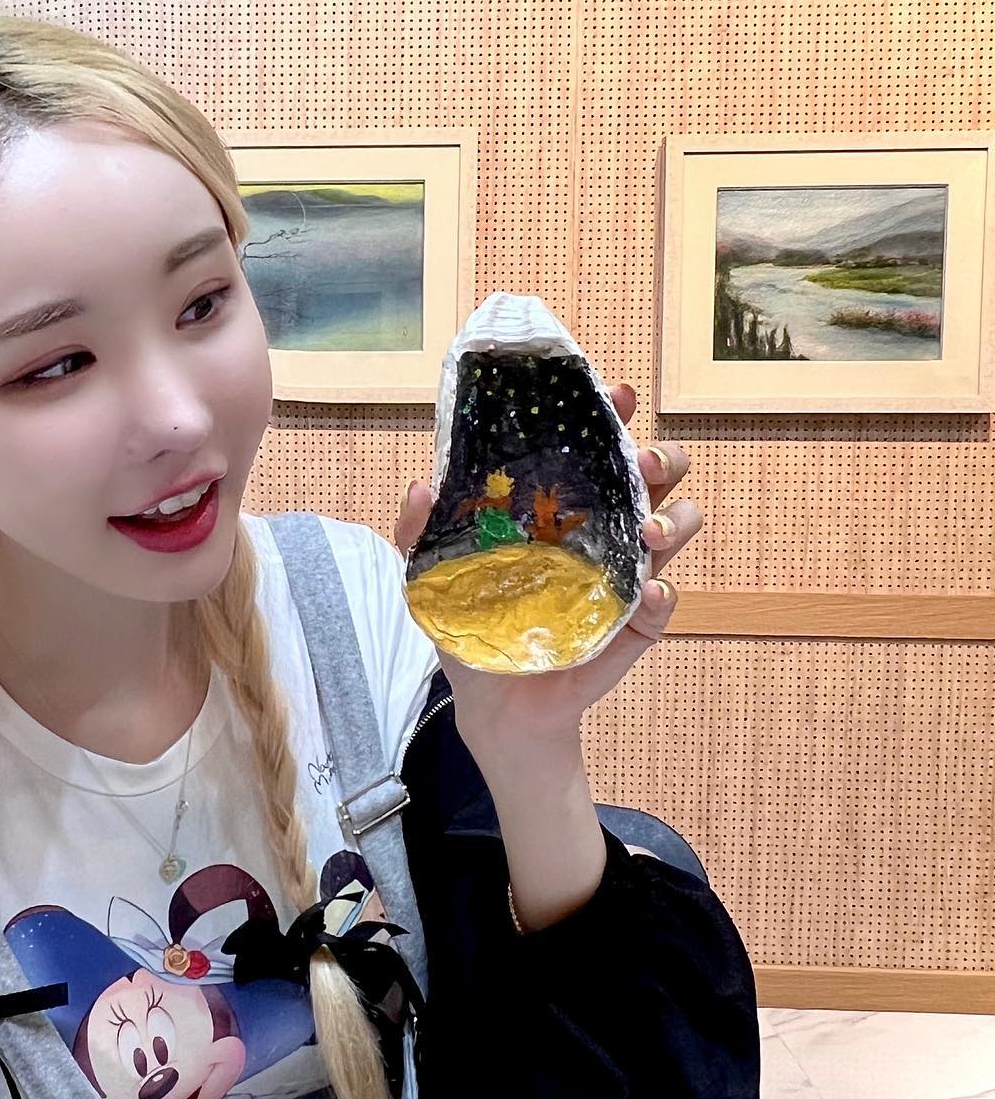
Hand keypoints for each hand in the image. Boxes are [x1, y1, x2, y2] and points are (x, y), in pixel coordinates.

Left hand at [395, 382, 700, 755]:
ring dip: (672, 521)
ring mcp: (626, 575)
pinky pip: (665, 601)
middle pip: (657, 476)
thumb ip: (419, 532)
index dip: (611, 415)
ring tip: (647, 535)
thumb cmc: (472, 626)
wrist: (494, 704)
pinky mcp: (636, 624)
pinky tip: (645, 591)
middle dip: (662, 458)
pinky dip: (661, 593)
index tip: (613, 393)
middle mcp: (603, 530)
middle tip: (643, 465)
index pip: (595, 448)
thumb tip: (421, 487)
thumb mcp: (431, 579)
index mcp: (561, 506)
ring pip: (679, 525)